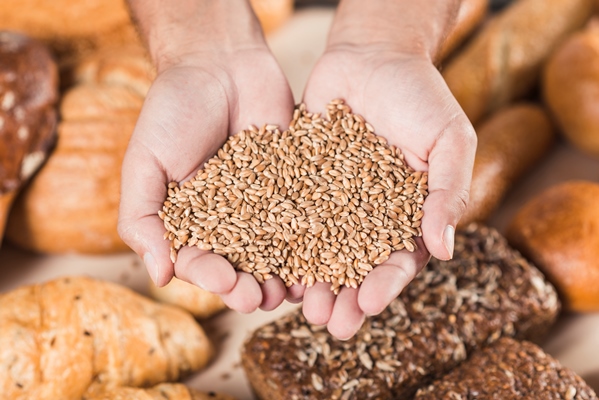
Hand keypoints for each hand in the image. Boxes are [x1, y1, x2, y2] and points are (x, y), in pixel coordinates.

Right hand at [118, 45, 295, 312]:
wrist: (220, 64)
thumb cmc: (173, 111)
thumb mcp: (145, 164)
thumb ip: (143, 218)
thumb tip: (159, 275)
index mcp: (190, 222)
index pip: (199, 261)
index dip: (210, 277)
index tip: (225, 282)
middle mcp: (228, 221)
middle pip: (240, 264)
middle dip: (249, 284)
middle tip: (260, 298)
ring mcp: (264, 204)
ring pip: (276, 249)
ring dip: (282, 273)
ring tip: (292, 290)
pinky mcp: (295, 185)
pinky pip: (305, 216)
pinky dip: (312, 238)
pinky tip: (321, 258)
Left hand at [299, 45, 475, 338]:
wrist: (373, 55)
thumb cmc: (421, 94)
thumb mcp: (449, 139)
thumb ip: (448, 192)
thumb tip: (444, 249)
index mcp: (407, 213)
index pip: (398, 260)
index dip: (384, 285)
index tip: (368, 305)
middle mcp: (368, 214)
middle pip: (356, 265)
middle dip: (344, 296)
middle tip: (330, 324)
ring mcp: (333, 200)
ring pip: (320, 249)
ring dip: (311, 280)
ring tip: (298, 304)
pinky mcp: (301, 181)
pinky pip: (290, 215)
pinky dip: (282, 240)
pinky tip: (271, 264)